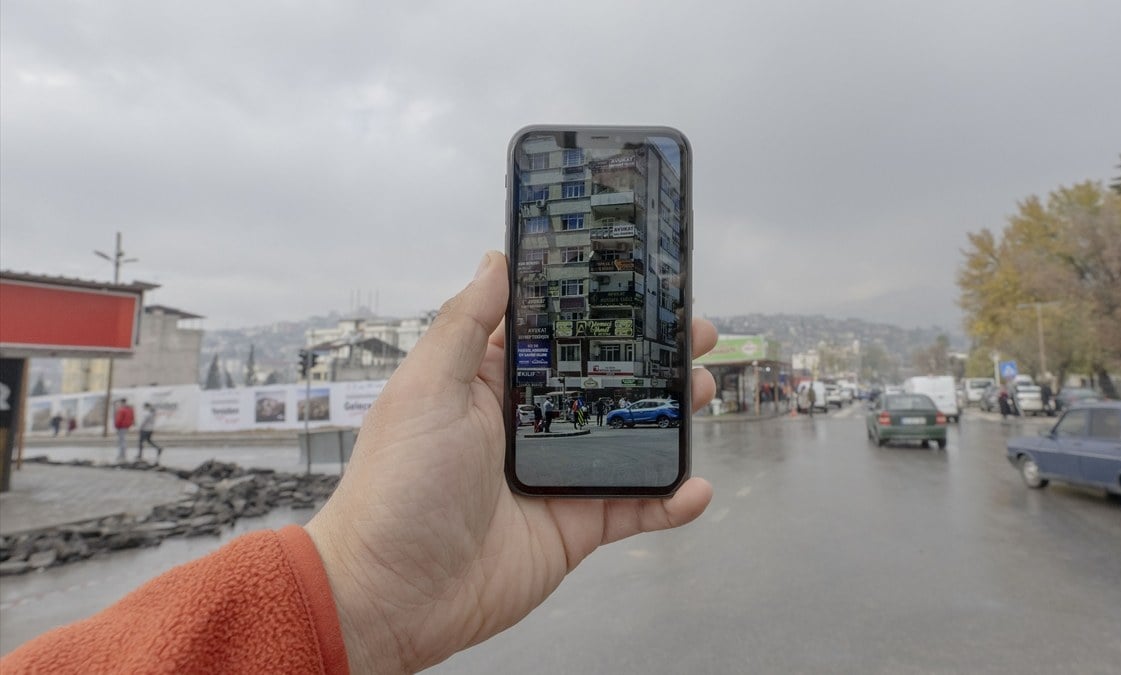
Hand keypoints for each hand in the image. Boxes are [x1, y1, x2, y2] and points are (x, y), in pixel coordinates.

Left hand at [305, 251, 717, 673]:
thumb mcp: (426, 390)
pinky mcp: (574, 526)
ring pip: (628, 438)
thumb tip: (494, 261)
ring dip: (670, 417)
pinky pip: (634, 508)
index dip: (595, 312)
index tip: (639, 287)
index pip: (553, 336)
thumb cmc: (396, 487)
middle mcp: (527, 426)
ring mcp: (556, 476)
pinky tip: (697, 486)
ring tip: (703, 390)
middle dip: (651, 358)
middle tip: (694, 333)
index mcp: (489, 386)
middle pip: (603, 382)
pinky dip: (669, 501)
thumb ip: (466, 325)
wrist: (394, 595)